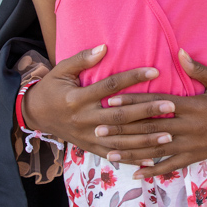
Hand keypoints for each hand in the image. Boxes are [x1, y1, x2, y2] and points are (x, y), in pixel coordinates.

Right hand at [22, 45, 167, 158]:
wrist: (35, 115)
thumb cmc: (52, 88)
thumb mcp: (61, 70)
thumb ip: (82, 59)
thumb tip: (104, 47)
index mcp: (77, 98)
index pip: (110, 86)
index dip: (132, 77)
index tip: (155, 70)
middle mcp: (84, 119)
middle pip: (120, 116)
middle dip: (147, 111)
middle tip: (171, 105)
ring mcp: (88, 136)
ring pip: (121, 140)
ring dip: (145, 139)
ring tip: (169, 135)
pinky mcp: (91, 148)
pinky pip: (114, 155)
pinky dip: (133, 159)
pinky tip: (152, 159)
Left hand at [101, 50, 206, 177]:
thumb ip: (198, 68)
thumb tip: (179, 52)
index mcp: (194, 106)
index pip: (156, 104)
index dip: (133, 102)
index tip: (110, 100)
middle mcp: (190, 127)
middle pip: (149, 128)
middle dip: (123, 129)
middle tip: (97, 129)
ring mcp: (193, 144)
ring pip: (156, 150)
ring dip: (131, 152)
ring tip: (108, 153)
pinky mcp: (197, 156)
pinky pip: (172, 166)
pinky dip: (153, 171)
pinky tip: (136, 174)